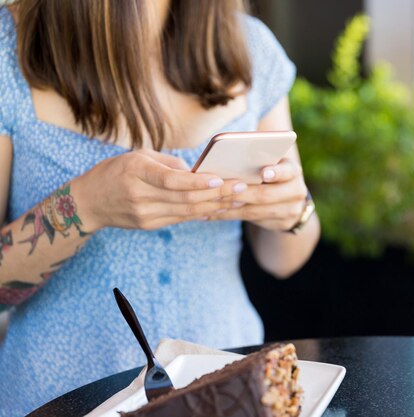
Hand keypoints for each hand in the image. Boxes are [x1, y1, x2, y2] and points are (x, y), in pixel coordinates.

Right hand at [74, 149, 241, 230]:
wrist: (88, 202)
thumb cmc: (115, 171)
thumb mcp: (138, 157)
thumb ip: (169, 164)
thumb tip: (198, 172)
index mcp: (136, 172)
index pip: (172, 181)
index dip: (198, 182)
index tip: (220, 179)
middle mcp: (141, 196)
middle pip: (186, 199)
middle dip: (217, 194)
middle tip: (242, 187)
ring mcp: (145, 214)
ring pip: (187, 211)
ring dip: (215, 205)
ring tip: (237, 198)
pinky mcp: (149, 225)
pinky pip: (181, 219)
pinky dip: (202, 213)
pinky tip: (219, 208)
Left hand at [208, 158, 308, 231]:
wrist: (290, 200)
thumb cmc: (273, 173)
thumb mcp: (273, 161)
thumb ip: (263, 154)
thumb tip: (243, 145)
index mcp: (293, 171)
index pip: (287, 170)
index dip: (276, 172)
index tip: (263, 173)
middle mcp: (296, 191)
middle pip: (266, 194)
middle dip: (240, 193)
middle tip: (219, 191)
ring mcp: (291, 210)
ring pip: (256, 211)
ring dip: (231, 208)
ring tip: (210, 204)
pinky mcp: (282, 224)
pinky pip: (252, 221)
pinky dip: (231, 215)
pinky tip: (214, 213)